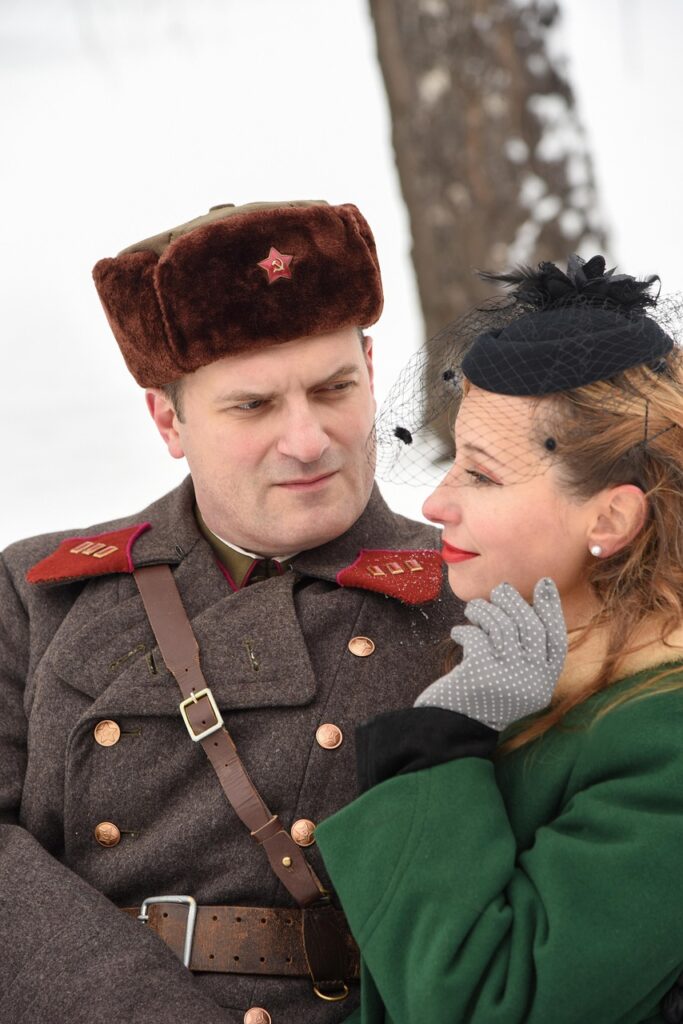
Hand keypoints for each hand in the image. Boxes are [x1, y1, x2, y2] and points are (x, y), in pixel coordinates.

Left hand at [414, 578, 567, 731]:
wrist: (451, 731)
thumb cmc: (480, 699)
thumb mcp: (511, 681)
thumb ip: (523, 653)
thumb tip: (521, 604)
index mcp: (543, 684)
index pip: (556, 639)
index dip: (552, 608)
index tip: (544, 583)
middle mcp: (532, 682)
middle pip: (530, 627)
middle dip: (515, 601)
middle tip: (499, 590)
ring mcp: (508, 679)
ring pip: (502, 627)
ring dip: (486, 611)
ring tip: (473, 609)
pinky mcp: (482, 674)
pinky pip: (477, 636)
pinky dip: (465, 629)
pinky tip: (458, 632)